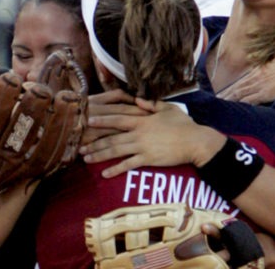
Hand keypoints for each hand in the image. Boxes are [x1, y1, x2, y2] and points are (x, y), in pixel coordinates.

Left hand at [81, 99, 223, 177]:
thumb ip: (150, 104)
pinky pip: (128, 165)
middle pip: (111, 137)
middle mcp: (138, 133)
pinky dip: (115, 169)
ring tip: (86, 159)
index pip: (116, 118)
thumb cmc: (183, 124)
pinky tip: (104, 174)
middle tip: (79, 146)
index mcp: (142, 120)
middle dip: (93, 142)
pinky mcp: (148, 159)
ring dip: (99, 155)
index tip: (87, 120)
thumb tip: (137, 100)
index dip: (101, 119)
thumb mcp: (167, 108)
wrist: (195, 141)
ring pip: (115, 151)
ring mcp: (142, 147)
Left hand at [218, 57, 274, 103]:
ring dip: (229, 101)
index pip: (239, 83)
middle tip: (213, 102)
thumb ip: (265, 70)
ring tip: (218, 106)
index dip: (228, 89)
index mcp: (257, 72)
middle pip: (236, 89)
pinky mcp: (265, 93)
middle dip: (224, 96)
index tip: (219, 94)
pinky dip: (241, 105)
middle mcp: (255, 79)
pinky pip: (250, 101)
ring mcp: (259, 86)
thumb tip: (263, 71)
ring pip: (240, 95)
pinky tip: (234, 110)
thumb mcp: (274, 65)